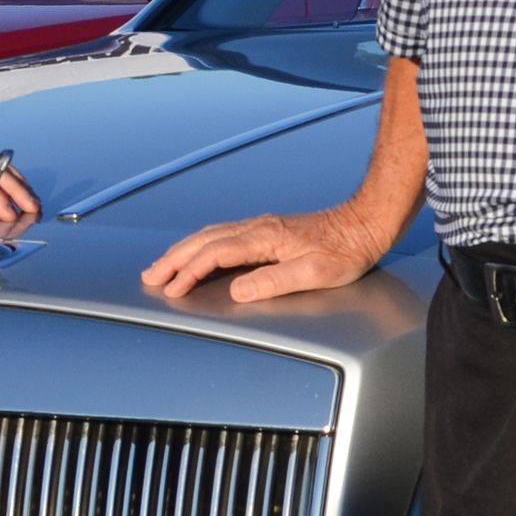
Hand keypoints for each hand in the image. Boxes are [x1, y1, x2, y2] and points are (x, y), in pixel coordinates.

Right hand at [143, 207, 386, 302]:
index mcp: (265, 237)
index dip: (189, 272)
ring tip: (165, 265)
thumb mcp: (314, 272)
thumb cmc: (345, 250)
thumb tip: (237, 291)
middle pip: (204, 240)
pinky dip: (202, 245)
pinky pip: (223, 234)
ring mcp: (261, 225)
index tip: (171, 289)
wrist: (364, 224)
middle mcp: (258, 227)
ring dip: (184, 250)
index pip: (215, 254)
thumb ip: (273, 281)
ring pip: (210, 235)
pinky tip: (200, 252)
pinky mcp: (268, 229)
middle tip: (151, 275)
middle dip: (174, 259)